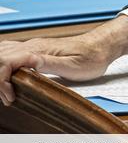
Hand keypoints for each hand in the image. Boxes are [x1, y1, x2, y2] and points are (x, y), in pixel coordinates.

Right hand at [0, 14, 127, 105]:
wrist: (103, 46)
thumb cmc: (92, 57)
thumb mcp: (73, 65)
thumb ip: (48, 63)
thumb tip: (28, 61)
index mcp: (39, 49)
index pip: (5, 61)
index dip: (2, 80)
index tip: (11, 96)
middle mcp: (33, 45)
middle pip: (0, 57)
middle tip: (8, 97)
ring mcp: (33, 47)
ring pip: (3, 54)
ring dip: (0, 74)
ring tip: (8, 92)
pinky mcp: (36, 51)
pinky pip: (11, 55)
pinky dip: (4, 67)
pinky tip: (9, 80)